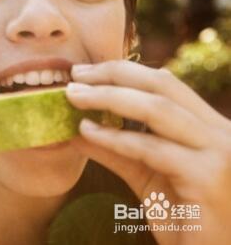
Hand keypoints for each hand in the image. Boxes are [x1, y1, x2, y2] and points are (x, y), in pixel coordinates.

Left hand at [66, 60, 230, 244]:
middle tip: (75, 76)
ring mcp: (218, 152)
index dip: (122, 71)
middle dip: (113, 75)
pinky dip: (114, 138)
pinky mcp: (208, 177)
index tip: (85, 72)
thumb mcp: (144, 174)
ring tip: (74, 96)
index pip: (164, 83)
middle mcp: (219, 132)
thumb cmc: (181, 217)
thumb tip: (78, 126)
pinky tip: (87, 132)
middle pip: (162, 85)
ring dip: (107, 98)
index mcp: (207, 126)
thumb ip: (116, 148)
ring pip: (157, 109)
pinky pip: (151, 149)